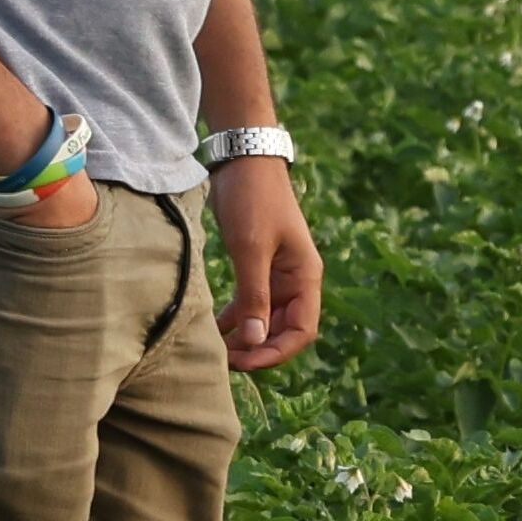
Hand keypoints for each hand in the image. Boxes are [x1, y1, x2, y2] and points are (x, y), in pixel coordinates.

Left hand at [209, 157, 323, 370]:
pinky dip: (237, 319)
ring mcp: (278, 274)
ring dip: (246, 337)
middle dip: (258, 349)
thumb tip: (256, 340)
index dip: (275, 352)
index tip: (243, 361)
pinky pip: (252, 303)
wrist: (244, 159)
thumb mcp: (251, 249)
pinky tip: (215, 329)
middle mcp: (296, 280)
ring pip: (266, 319)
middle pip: (284, 330)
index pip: (302, 332)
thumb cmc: (253, 199)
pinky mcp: (258, 266)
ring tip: (217, 351)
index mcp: (306, 277)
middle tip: (223, 360)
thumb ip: (254, 295)